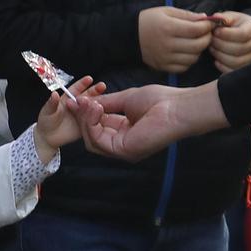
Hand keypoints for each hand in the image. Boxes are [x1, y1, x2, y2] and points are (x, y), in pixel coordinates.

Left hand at [35, 77, 100, 160]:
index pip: (76, 89)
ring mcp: (82, 115)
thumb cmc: (46, 122)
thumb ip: (51, 104)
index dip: (83, 84)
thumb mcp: (47, 112)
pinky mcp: (85, 125)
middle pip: (87, 96)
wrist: (47, 138)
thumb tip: (54, 94)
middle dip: (95, 90)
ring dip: (98, 103)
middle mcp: (77, 105)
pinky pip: (93, 120)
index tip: (89, 79)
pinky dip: (99, 116)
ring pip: (92, 107)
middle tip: (102, 86)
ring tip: (106, 99)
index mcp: (68, 99)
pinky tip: (105, 113)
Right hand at [73, 83, 228, 160]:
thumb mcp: (126, 99)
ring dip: (86, 119)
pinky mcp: (123, 151)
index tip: (74, 99)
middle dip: (82, 117)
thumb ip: (106, 102)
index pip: (98, 126)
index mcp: (125, 131)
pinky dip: (92, 124)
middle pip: (92, 135)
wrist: (177, 108)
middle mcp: (122, 143)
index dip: (85, 113)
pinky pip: (98, 141)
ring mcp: (122, 150)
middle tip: (75, 100)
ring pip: (92, 139)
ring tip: (88, 102)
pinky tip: (95, 108)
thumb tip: (84, 102)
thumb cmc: (160, 101)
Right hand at [139, 6, 213, 73]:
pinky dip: (189, 60)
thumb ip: (187, 15)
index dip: (207, 26)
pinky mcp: (163, 67)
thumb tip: (205, 19)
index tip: (210, 23)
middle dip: (207, 38)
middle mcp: (167, 44)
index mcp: (168, 27)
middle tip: (207, 33)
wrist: (129, 36)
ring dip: (199, 50)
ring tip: (197, 42)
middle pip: (198, 45)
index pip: (196, 30)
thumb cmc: (149, 20)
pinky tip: (187, 52)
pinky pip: (183, 67)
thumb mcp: (166, 11)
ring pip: (193, 58)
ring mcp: (165, 58)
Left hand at [208, 11, 250, 71]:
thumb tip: (216, 18)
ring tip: (212, 48)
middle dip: (220, 45)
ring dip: (220, 55)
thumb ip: (223, 17)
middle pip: (238, 49)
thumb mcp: (230, 17)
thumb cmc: (234, 25)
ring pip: (235, 62)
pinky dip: (222, 66)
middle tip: (210, 40)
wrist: (241, 34)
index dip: (226, 34)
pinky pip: (233, 71)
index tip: (215, 31)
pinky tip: (216, 59)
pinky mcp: (245, 67)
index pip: (242, 34)